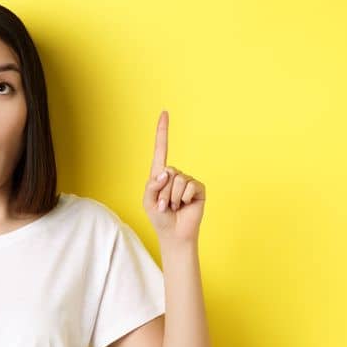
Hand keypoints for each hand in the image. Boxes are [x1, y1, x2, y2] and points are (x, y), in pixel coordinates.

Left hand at [142, 110, 204, 243]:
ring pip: (177, 180)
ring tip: (173, 207)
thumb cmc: (159, 217)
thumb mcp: (147, 201)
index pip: (161, 149)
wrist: (174, 233)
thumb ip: (152, 185)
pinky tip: (184, 206)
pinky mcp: (199, 188)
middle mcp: (175, 174)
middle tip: (163, 205)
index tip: (164, 113)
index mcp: (160, 174)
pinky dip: (184, 198)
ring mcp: (188, 181)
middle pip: (168, 172)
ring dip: (171, 197)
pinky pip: (189, 187)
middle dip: (162, 192)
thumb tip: (167, 172)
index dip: (163, 132)